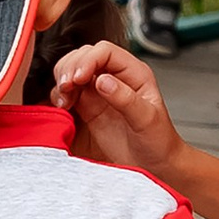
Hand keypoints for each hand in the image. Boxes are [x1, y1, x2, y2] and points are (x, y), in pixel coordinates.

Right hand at [55, 37, 182, 173]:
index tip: (78, 78)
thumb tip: (103, 81)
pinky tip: (63, 107)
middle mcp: (115, 78)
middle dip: (70, 68)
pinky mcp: (87, 107)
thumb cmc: (158, 142)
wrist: (154, 165)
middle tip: (66, 87)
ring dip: (62, 80)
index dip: (88, 60)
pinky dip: (59, 96)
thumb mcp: (147, 120)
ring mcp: (99, 92)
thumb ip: (126, 99)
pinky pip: (67, 93)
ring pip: (71, 71)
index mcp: (134, 73)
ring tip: (64, 99)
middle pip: (84, 56)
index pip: (105, 52)